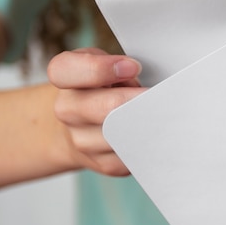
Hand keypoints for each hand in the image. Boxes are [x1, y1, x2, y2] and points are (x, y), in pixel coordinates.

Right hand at [47, 48, 145, 175]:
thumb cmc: (102, 86)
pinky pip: (132, 156)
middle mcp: (67, 110)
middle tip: (160, 94)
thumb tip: (146, 76)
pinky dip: (148, 143)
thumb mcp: (103, 61)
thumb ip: (118, 64)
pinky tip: (153, 131)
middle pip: (105, 108)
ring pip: (122, 135)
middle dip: (137, 100)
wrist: (83, 125)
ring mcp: (82, 141)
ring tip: (156, 110)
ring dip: (145, 122)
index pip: (65, 71)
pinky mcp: (103, 163)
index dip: (99, 69)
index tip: (132, 67)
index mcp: (65, 76)